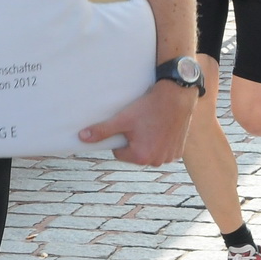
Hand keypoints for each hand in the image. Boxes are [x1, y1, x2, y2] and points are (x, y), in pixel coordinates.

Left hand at [78, 80, 193, 164]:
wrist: (176, 97)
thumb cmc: (147, 108)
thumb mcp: (122, 119)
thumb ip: (102, 130)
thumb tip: (82, 138)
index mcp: (140, 157)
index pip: (119, 153)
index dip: (121, 137)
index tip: (129, 125)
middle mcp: (156, 162)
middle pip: (135, 154)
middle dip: (135, 141)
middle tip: (140, 124)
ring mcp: (169, 158)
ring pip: (150, 152)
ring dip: (149, 142)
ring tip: (152, 125)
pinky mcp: (179, 152)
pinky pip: (164, 150)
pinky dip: (162, 142)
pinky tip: (163, 128)